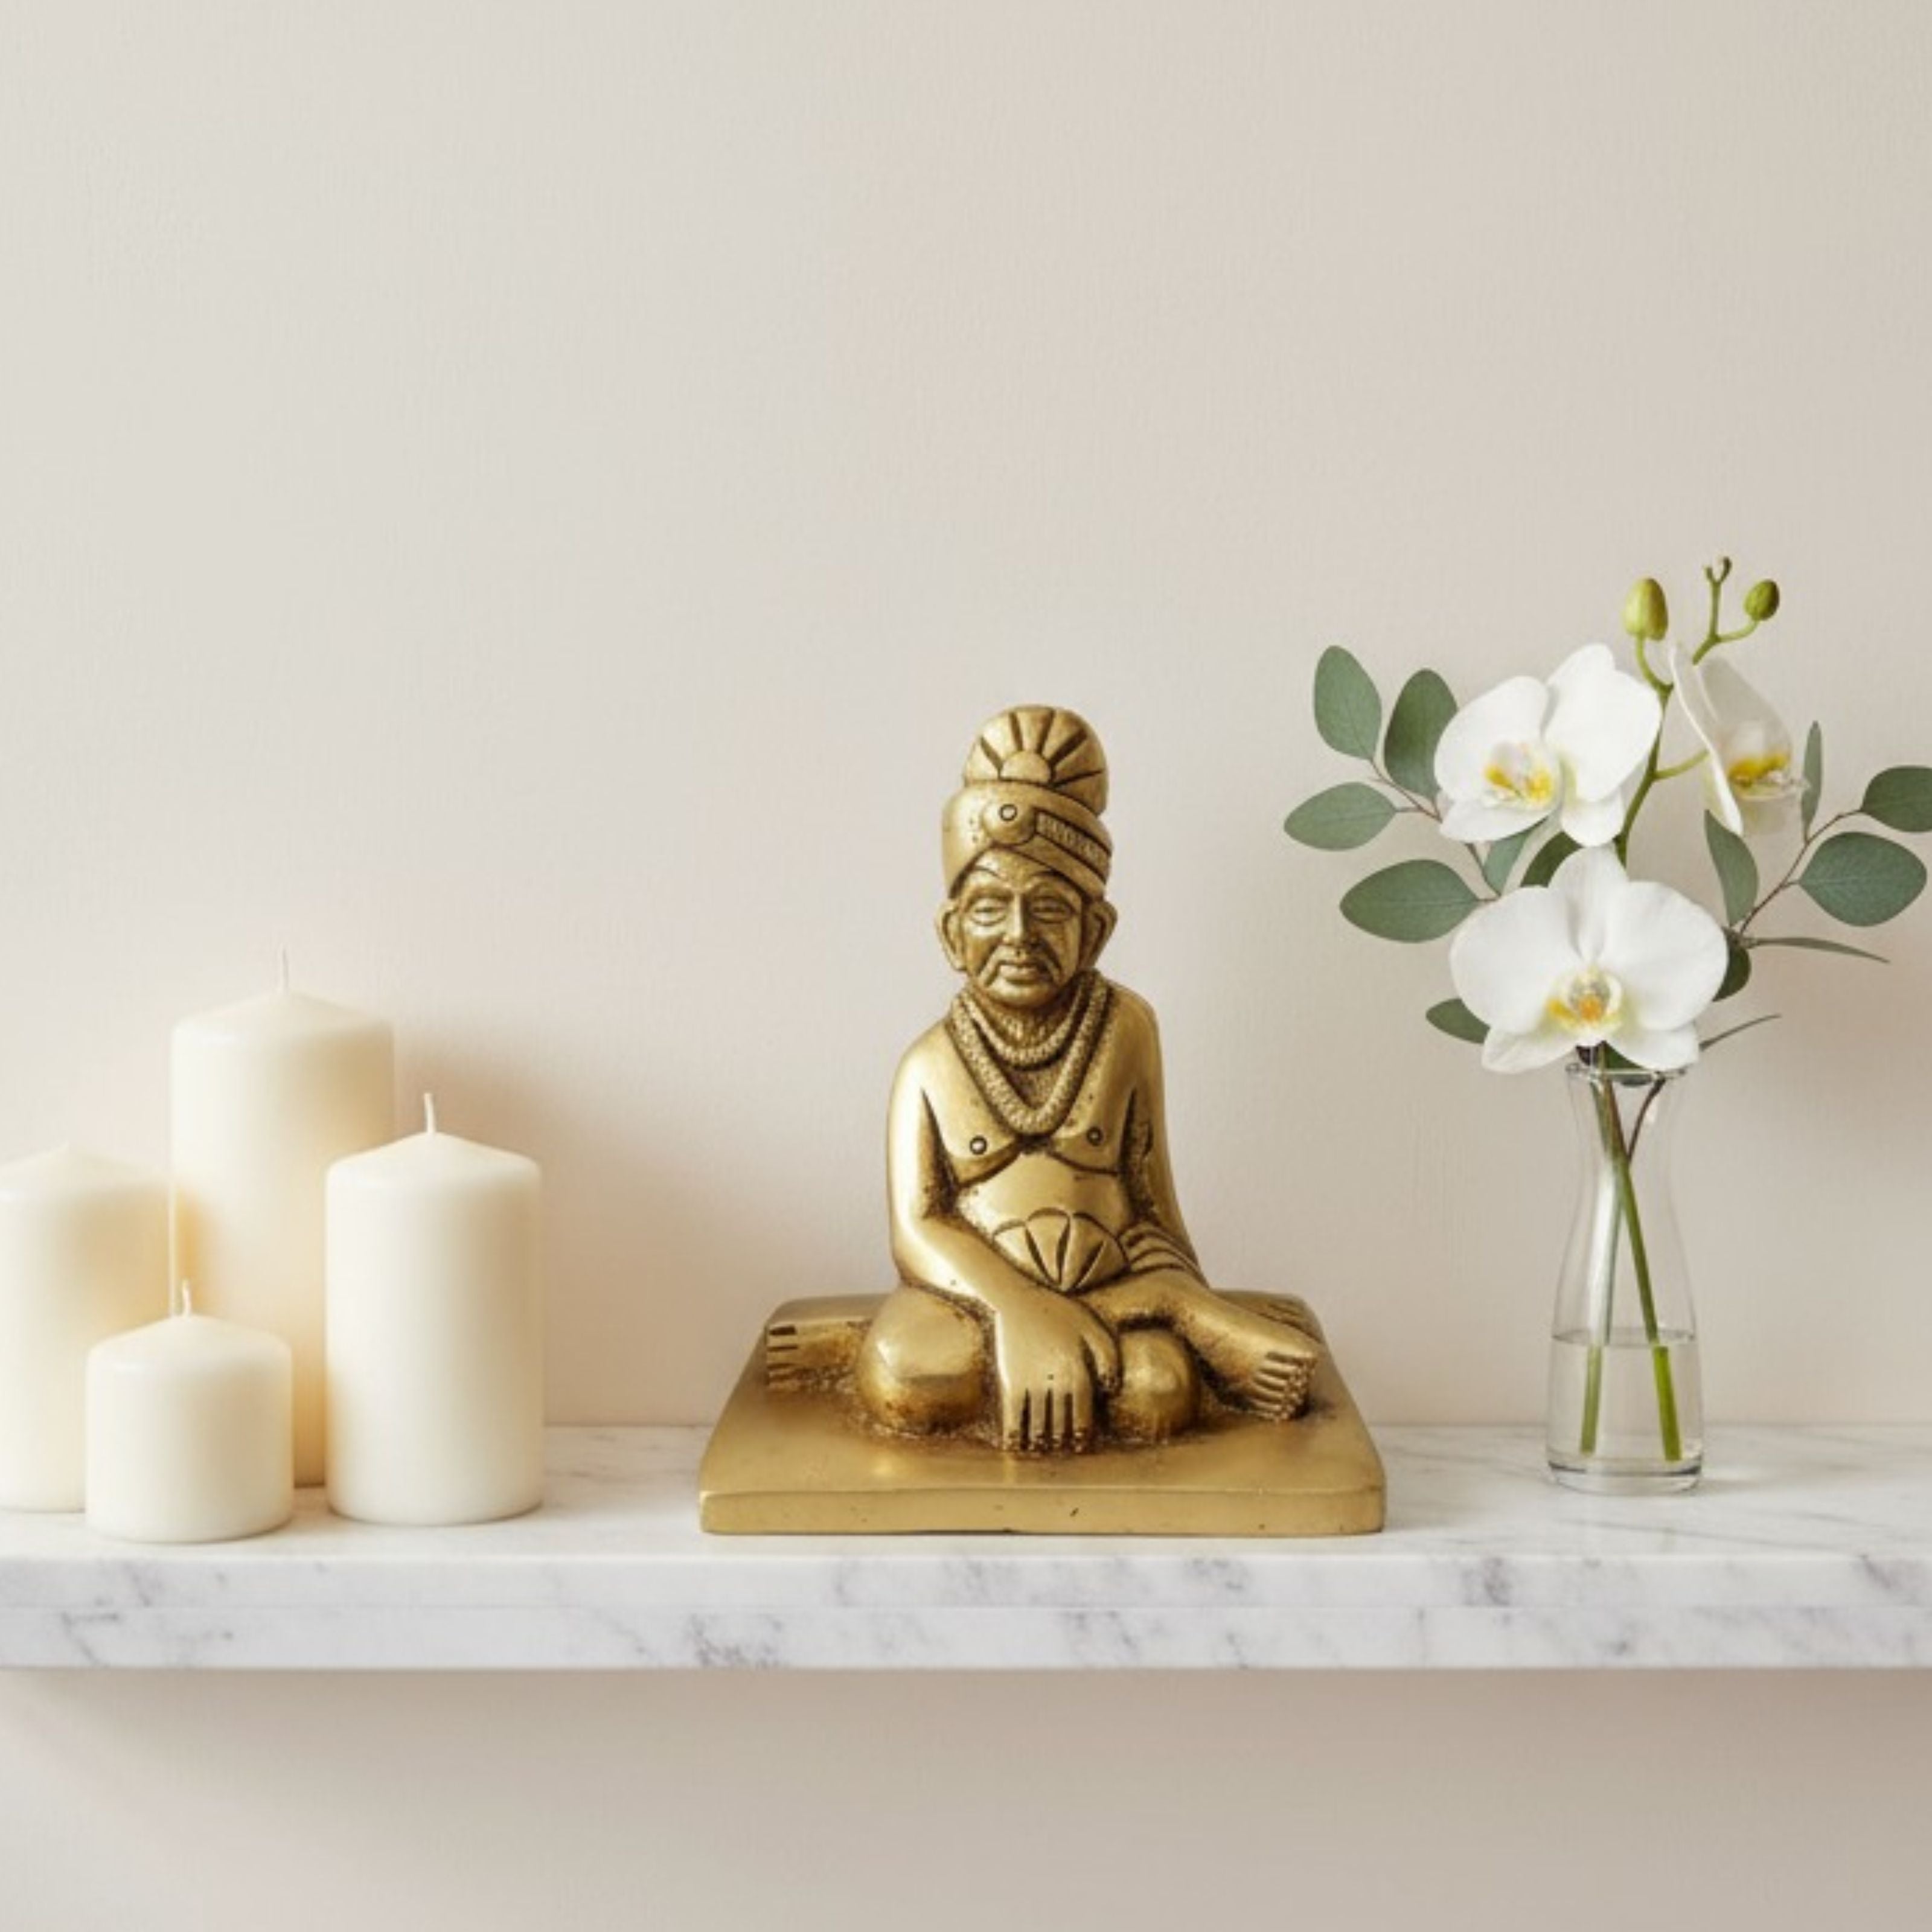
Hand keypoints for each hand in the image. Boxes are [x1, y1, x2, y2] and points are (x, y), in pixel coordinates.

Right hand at [989, 1292, 1120, 1451]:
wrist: (1017, 1299)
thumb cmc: (1059, 1311)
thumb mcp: (1092, 1327)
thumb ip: (1109, 1357)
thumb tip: (1111, 1389)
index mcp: (1077, 1371)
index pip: (1083, 1414)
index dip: (1083, 1433)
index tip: (1082, 1445)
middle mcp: (1054, 1382)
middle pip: (1061, 1424)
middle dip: (1063, 1440)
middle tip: (1064, 1449)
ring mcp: (1030, 1384)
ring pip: (1038, 1425)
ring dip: (1042, 1441)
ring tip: (1044, 1449)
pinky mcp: (1010, 1381)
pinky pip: (1013, 1417)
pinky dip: (1015, 1435)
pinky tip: (1017, 1445)